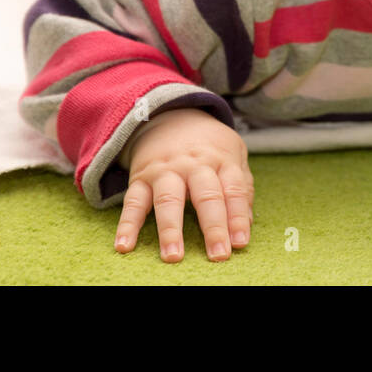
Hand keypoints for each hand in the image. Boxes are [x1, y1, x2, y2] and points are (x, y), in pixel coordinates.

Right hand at [114, 107, 253, 262]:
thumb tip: (247, 224)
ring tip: (173, 256)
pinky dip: (127, 224)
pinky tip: (124, 245)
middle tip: (218, 255)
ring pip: (168, 200)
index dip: (238, 217)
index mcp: (221, 160)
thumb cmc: (209, 144)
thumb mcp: (233, 154)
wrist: (170, 115)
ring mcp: (166, 171)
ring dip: (170, 229)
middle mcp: (194, 165)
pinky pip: (133, 201)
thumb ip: (242, 187)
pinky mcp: (141, 177)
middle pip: (206, 196)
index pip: (234, 190)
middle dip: (213, 227)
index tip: (240, 242)